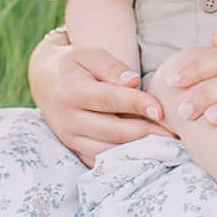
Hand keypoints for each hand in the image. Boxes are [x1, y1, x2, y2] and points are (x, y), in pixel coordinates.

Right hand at [29, 33, 167, 165]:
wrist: (43, 78)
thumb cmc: (73, 63)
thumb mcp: (89, 54)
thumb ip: (112, 67)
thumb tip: (134, 82)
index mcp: (71, 91)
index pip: (109, 100)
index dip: (137, 105)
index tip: (162, 109)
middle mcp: (67, 118)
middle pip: (111, 131)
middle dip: (145, 133)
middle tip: (173, 135)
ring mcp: (68, 136)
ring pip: (107, 150)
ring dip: (136, 151)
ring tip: (164, 148)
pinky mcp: (72, 147)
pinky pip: (99, 160)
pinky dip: (122, 161)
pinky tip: (144, 158)